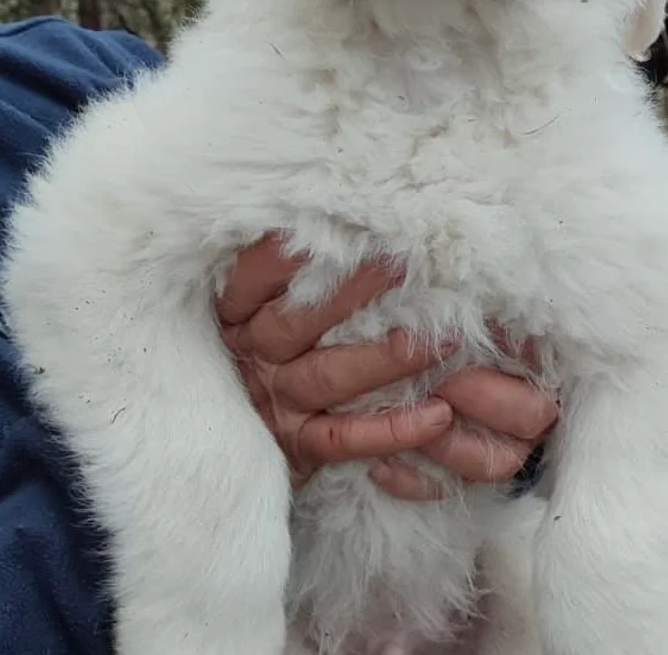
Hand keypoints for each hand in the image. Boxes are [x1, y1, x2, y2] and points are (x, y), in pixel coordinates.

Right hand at [217, 235, 557, 498]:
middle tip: (403, 263)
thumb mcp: (262, 307)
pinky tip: (438, 414)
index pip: (251, 279)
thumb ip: (290, 272)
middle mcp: (256, 356)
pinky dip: (393, 429)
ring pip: (330, 377)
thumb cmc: (267, 350)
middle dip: (351, 292)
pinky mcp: (301, 447)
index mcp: (240, 316)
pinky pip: (347, 439)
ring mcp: (278, 403)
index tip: (323, 226)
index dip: (280, 255)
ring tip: (438, 339)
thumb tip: (337, 219)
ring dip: (385, 358)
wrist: (229, 445)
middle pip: (297, 321)